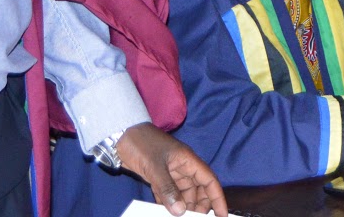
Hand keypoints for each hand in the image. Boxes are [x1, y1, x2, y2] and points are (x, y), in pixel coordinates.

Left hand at [114, 123, 228, 215]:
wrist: (120, 135)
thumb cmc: (141, 144)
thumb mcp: (155, 167)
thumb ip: (168, 189)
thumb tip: (181, 211)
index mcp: (187, 160)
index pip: (209, 181)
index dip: (217, 198)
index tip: (222, 215)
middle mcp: (182, 167)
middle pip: (198, 190)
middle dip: (200, 206)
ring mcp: (170, 173)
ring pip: (183, 194)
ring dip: (183, 207)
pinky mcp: (158, 177)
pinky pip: (168, 194)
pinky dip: (168, 204)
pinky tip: (165, 213)